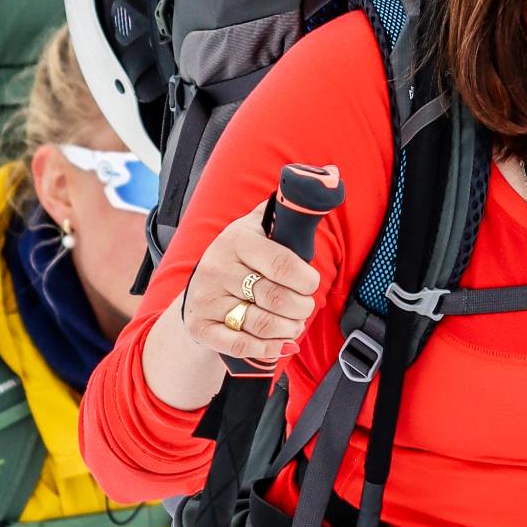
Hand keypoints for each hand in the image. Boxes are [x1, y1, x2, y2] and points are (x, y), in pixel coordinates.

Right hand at [177, 203, 322, 368]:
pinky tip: (282, 344)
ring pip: (263, 323)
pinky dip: (268, 348)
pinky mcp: (201, 327)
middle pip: (276, 298)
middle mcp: (217, 268)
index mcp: (236, 240)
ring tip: (295, 324)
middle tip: (304, 308)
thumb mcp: (256, 228)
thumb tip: (328, 178)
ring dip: (289, 329)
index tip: (311, 284)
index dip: (306, 280)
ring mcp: (206, 299)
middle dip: (301, 308)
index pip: (282, 264)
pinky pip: (241, 345)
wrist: (198, 291)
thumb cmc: (239, 259)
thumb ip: (286, 210)